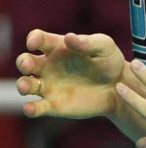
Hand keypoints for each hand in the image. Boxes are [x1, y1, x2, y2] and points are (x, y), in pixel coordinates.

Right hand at [15, 29, 129, 119]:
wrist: (121, 89)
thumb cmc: (109, 62)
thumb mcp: (104, 47)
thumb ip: (87, 42)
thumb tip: (69, 38)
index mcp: (56, 47)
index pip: (38, 39)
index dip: (33, 39)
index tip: (34, 43)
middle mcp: (47, 66)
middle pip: (26, 62)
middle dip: (23, 63)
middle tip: (28, 66)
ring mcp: (49, 86)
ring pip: (27, 84)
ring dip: (23, 85)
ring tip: (26, 88)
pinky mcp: (55, 105)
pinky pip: (38, 107)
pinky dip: (31, 109)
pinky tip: (31, 109)